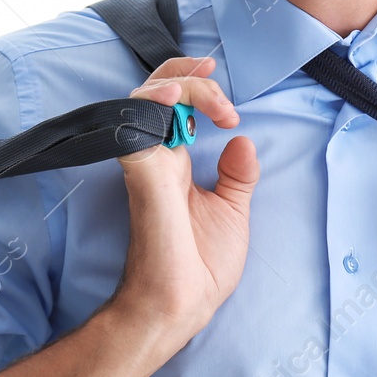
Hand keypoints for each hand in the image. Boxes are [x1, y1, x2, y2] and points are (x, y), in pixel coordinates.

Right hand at [115, 57, 258, 343]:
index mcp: (174, 163)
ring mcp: (146, 162)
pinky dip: (152, 101)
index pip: (174, 106)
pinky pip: (132, 122)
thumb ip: (236, 175)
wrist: (184, 302)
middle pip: (156, 90)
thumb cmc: (202, 265)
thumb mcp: (231, 210)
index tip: (229, 106)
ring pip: (143, 96)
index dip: (195, 87)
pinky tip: (175, 99)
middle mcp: (156, 157)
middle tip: (217, 85)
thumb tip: (243, 141)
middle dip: (187, 74)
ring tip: (209, 93)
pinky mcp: (141, 171)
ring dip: (176, 81)